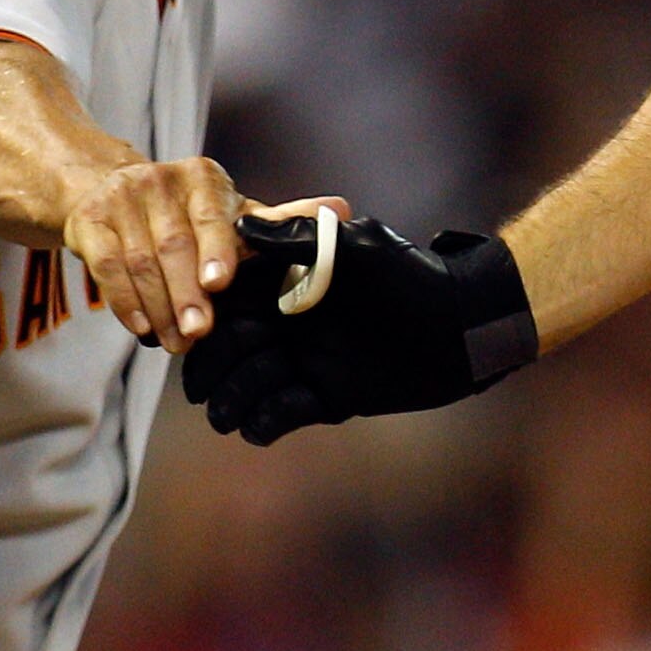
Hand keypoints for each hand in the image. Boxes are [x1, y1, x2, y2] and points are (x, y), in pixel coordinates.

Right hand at [60, 157, 340, 352]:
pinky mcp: (89, 221)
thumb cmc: (188, 214)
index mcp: (203, 177)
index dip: (216, 250)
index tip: (221, 283)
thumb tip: (342, 212)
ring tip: (177, 342)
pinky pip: (107, 268)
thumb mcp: (233, 214)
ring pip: (140, 262)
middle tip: (199, 333)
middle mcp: (160, 180)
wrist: (108, 190)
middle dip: (187, 294)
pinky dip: (125, 303)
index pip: (212, 215)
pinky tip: (143, 330)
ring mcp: (120, 198)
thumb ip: (281, 220)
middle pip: (174, 245)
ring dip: (159, 308)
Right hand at [181, 214, 535, 444]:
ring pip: (249, 385)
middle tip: (198, 387)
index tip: (187, 333)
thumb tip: (240, 225)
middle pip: (228, 348)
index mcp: (287, 283)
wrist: (462, 323)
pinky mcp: (326, 397)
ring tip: (223, 414)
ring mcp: (305, 361)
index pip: (227, 301)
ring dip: (232, 400)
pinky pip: (281, 414)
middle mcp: (289, 323)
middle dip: (211, 368)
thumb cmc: (411, 274)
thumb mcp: (355, 248)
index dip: (203, 318)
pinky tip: (259, 424)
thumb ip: (299, 238)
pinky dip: (265, 422)